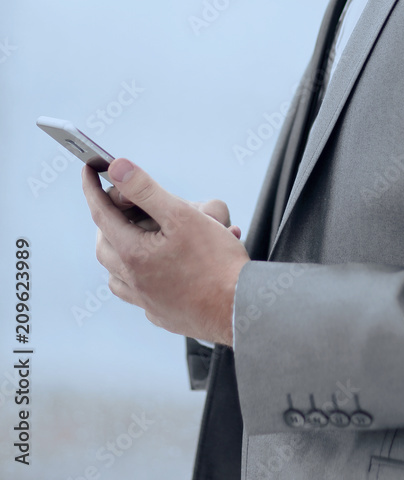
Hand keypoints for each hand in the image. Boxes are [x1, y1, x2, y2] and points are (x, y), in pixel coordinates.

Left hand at [82, 159, 249, 345]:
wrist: (239, 309)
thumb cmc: (216, 262)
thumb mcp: (182, 215)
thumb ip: (146, 190)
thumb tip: (117, 168)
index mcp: (134, 254)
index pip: (102, 214)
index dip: (93, 189)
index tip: (87, 169)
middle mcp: (134, 280)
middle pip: (105, 247)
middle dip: (106, 222)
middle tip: (117, 204)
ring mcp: (147, 301)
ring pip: (116, 276)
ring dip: (117, 252)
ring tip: (131, 236)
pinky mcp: (162, 313)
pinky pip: (136, 295)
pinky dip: (135, 277)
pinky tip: (151, 271)